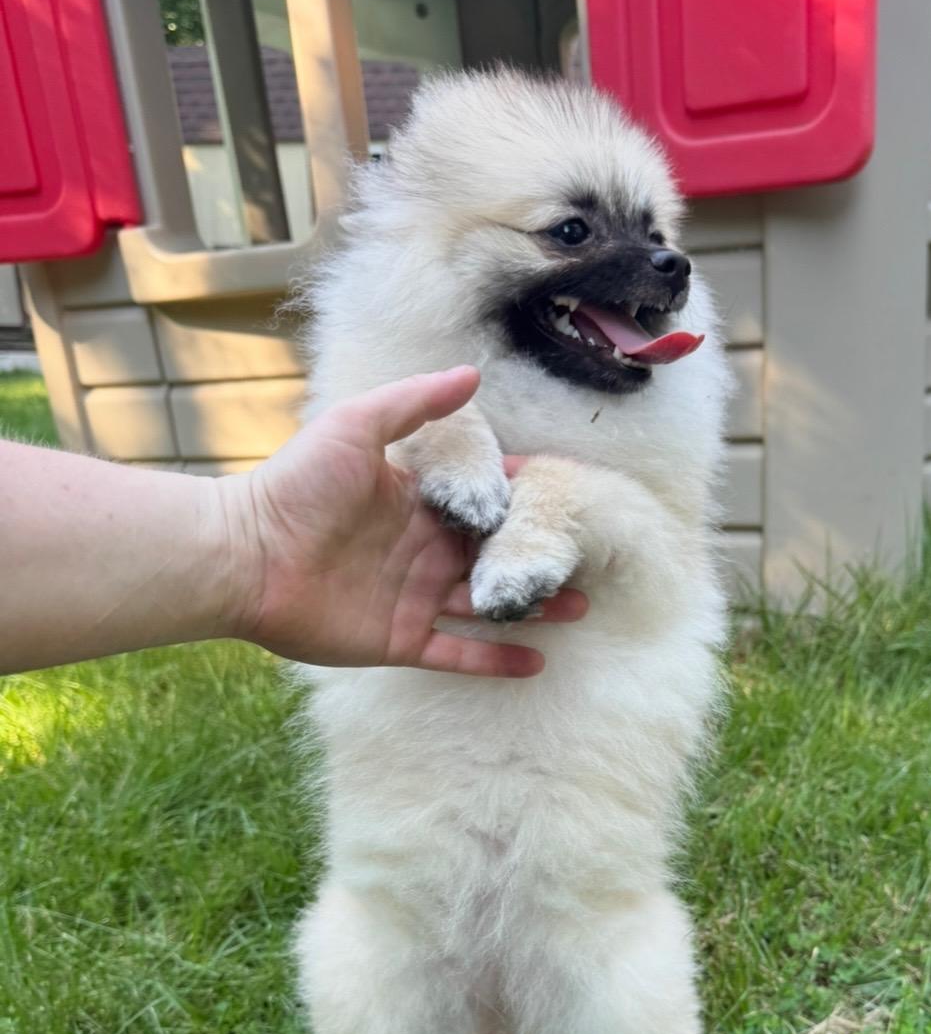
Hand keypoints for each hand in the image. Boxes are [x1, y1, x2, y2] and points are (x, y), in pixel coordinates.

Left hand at [221, 368, 585, 674]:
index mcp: (412, 504)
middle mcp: (417, 552)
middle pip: (488, 556)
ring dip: (529, 605)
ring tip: (578, 603)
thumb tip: (471, 373)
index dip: (518, 499)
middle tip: (582, 556)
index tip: (562, 495)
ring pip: (483, 605)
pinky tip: (537, 660)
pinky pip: (457, 653)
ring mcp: (411, 599)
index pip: (478, 503)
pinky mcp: (399, 640)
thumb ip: (413, 404)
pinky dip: (495, 659)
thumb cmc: (295, 486)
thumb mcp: (355, 427)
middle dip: (533, 556)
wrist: (245, 557)